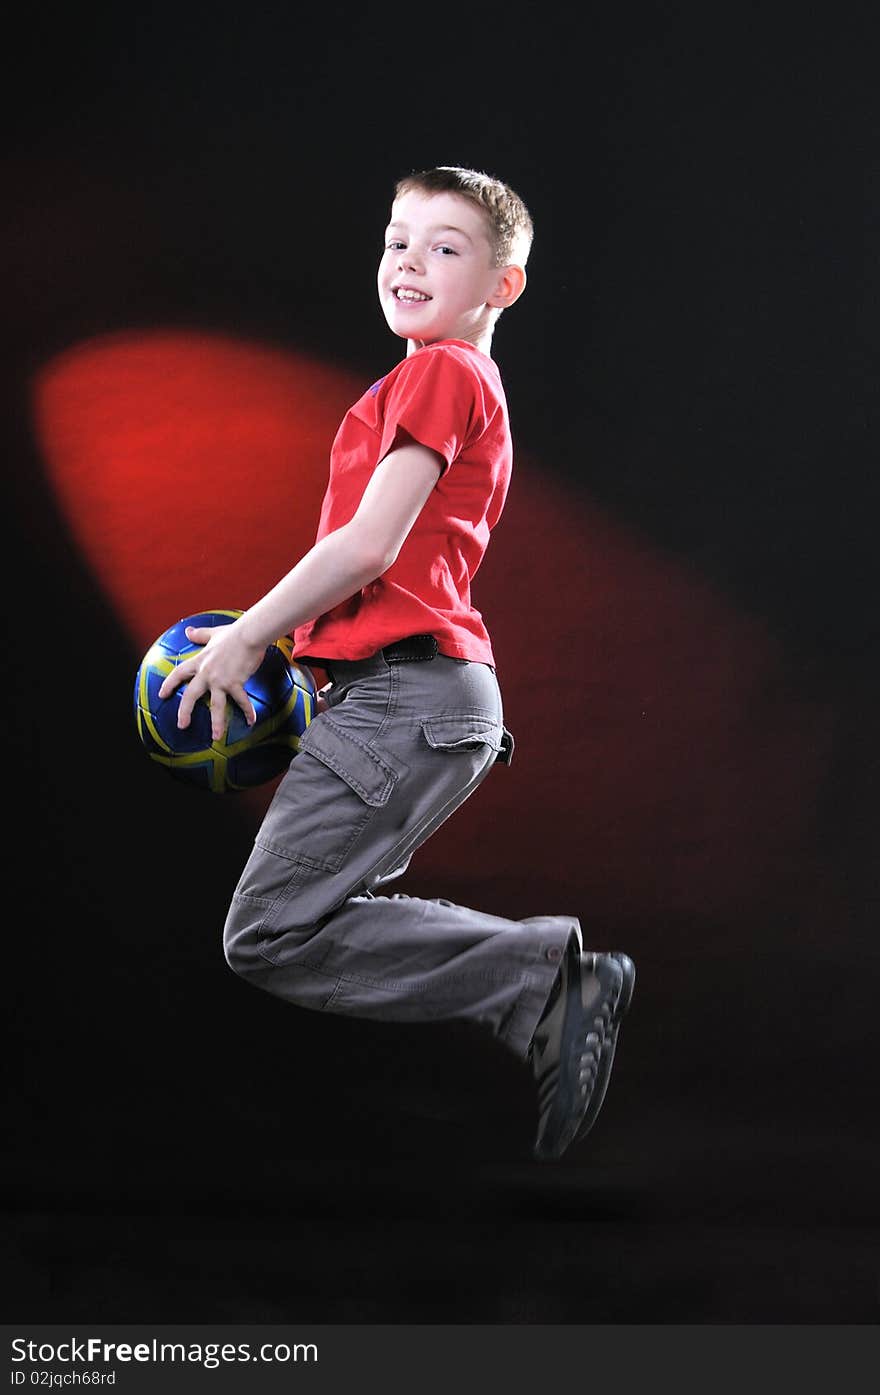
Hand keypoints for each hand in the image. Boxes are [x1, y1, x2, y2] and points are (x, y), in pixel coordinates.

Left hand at [157, 621, 265, 738]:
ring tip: (216, 736)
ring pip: (215, 705)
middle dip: (185, 711)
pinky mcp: (236, 683)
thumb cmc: (233, 633)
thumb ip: (199, 634)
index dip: (169, 684)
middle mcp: (207, 673)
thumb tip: (188, 631)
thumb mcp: (213, 633)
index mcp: (200, 661)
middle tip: (182, 725)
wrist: (248, 635)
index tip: (162, 694)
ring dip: (216, 723)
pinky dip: (248, 711)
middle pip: (191, 695)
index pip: (179, 673)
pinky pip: (242, 701)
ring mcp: (221, 680)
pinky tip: (251, 721)